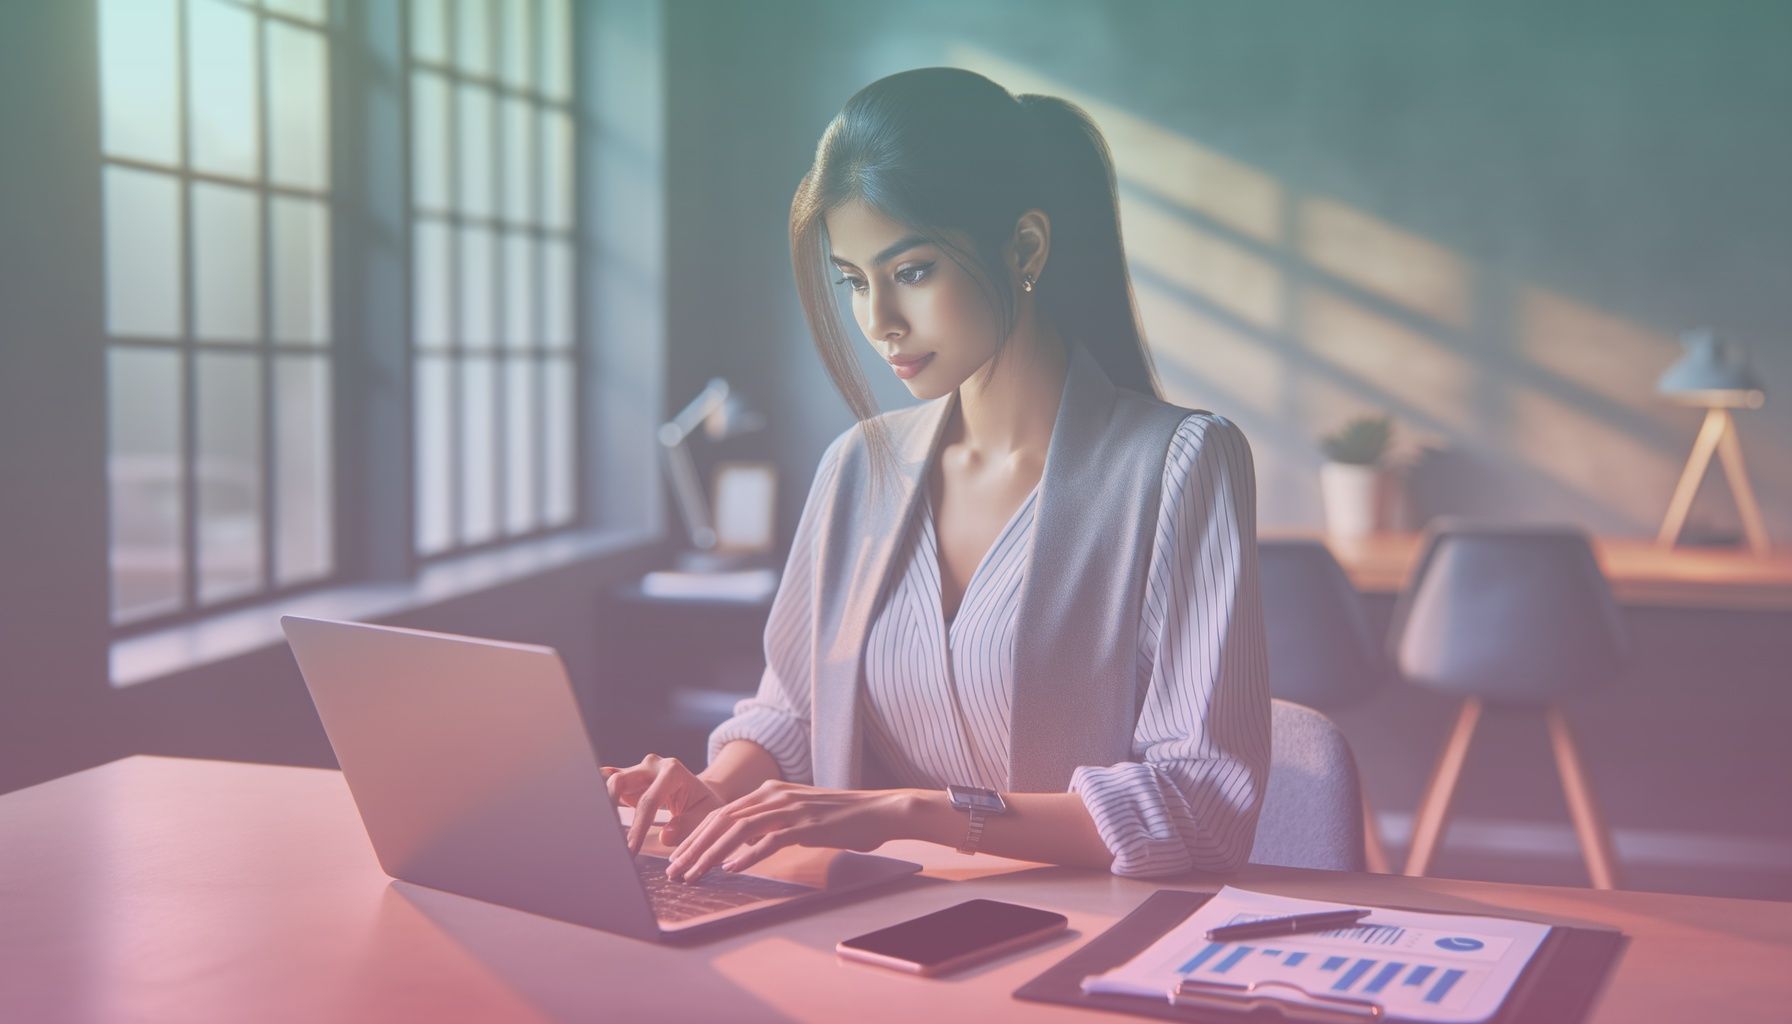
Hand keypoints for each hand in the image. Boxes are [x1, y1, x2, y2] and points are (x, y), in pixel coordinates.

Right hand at [600, 754, 725, 855]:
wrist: (701, 793)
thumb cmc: (704, 805)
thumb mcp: (704, 816)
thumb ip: (687, 826)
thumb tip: (665, 836)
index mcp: (673, 771)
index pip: (648, 801)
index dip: (638, 828)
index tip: (630, 850)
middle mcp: (652, 765)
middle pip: (620, 781)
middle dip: (610, 807)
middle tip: (609, 836)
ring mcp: (638, 770)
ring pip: (611, 783)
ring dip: (604, 805)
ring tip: (602, 830)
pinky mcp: (629, 780)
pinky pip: (610, 786)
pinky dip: (602, 797)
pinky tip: (588, 806)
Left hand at [664, 781, 912, 881]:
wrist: (879, 810)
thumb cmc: (839, 817)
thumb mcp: (798, 816)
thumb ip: (769, 825)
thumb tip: (740, 847)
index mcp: (769, 791)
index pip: (721, 814)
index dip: (695, 837)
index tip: (678, 859)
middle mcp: (774, 795)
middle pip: (722, 820)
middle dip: (694, 847)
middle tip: (675, 872)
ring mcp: (790, 808)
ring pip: (739, 829)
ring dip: (712, 854)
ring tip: (695, 875)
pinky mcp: (806, 824)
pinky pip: (770, 839)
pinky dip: (748, 855)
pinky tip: (732, 869)